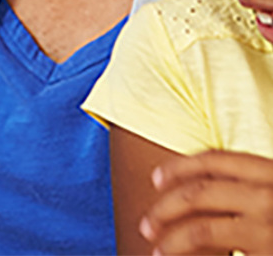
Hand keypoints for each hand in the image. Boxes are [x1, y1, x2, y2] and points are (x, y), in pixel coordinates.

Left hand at [141, 150, 272, 254]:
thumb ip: (250, 184)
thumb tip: (202, 187)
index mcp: (269, 172)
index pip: (212, 160)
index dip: (178, 167)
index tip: (155, 178)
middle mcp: (266, 197)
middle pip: (198, 193)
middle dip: (165, 208)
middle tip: (147, 224)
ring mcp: (266, 229)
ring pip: (201, 230)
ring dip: (173, 241)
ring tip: (158, 252)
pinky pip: (217, 254)